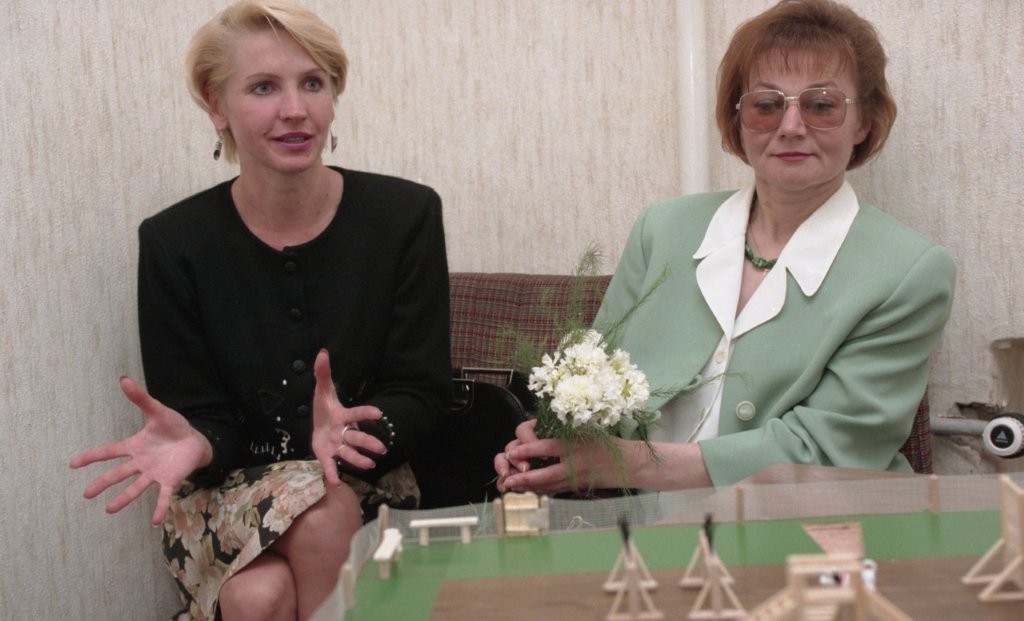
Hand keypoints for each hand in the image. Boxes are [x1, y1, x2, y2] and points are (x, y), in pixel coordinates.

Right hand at [69, 377, 212, 524]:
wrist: (195, 440)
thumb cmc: (173, 427)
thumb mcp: (157, 411)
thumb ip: (141, 398)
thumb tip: (123, 378)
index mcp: (135, 446)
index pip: (109, 451)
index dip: (91, 457)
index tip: (72, 464)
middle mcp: (141, 463)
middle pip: (118, 473)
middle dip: (103, 482)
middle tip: (86, 494)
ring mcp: (154, 473)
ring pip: (136, 487)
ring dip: (124, 499)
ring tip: (109, 509)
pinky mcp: (170, 480)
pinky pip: (164, 496)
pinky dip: (159, 508)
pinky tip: (154, 522)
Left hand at [310, 349, 386, 487]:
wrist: (317, 425)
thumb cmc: (324, 408)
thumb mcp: (322, 390)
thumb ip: (323, 373)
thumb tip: (322, 352)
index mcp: (342, 416)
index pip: (355, 414)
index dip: (366, 413)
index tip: (378, 414)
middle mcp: (342, 432)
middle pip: (356, 437)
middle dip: (369, 443)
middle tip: (382, 449)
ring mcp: (336, 445)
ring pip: (349, 453)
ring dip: (359, 459)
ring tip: (370, 465)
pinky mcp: (327, 456)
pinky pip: (331, 465)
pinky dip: (333, 474)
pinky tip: (335, 484)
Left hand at [495, 421, 630, 493]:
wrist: (630, 464)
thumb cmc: (608, 442)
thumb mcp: (588, 430)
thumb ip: (565, 431)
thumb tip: (538, 429)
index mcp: (577, 445)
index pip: (548, 447)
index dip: (529, 449)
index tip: (513, 451)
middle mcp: (575, 464)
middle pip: (545, 474)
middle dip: (524, 478)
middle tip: (507, 480)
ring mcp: (577, 478)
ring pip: (548, 485)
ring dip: (529, 487)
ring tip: (512, 488)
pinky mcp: (577, 486)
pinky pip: (555, 489)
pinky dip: (540, 490)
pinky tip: (528, 490)